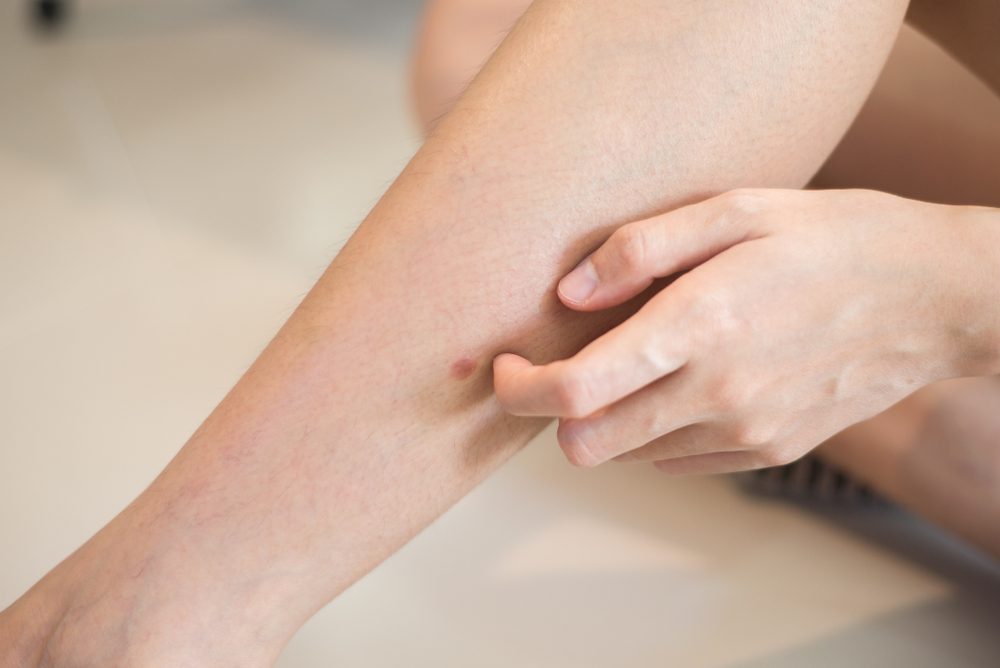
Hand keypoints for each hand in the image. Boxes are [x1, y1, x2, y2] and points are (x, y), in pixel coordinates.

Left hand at [493, 189, 999, 473]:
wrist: (935, 297)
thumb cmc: (832, 238)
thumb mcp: (737, 209)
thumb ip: (640, 249)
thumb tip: (568, 291)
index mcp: (700, 325)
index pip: (574, 393)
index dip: (519, 388)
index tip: (507, 365)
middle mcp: (718, 393)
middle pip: (586, 445)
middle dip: (553, 413)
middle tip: (558, 365)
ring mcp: (745, 431)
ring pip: (628, 456)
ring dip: (608, 417)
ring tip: (635, 358)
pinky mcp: (768, 449)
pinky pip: (678, 459)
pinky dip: (658, 428)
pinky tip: (684, 377)